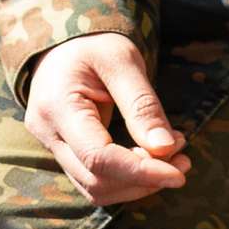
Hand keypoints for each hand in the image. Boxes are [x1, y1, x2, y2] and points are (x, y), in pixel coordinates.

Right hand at [24, 32, 189, 206]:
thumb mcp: (122, 60)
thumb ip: (142, 105)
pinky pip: (93, 178)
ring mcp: (50, 144)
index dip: (141, 172)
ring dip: (137, 183)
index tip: (179, 174)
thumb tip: (165, 149)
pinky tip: (150, 159)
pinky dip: (126, 178)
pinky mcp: (62, 150)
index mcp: (57, 105)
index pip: (98, 157)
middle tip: (182, 159)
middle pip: (96, 180)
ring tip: (172, 159)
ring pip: (94, 187)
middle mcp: (46, 131)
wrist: (64, 41)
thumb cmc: (93, 43)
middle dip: (144, 179)